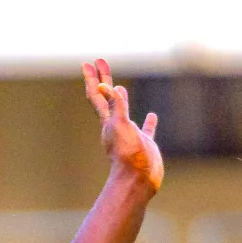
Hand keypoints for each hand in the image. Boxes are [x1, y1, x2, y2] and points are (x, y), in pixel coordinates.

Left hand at [83, 59, 162, 193]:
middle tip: (100, 62)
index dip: (93, 78)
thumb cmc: (128, 154)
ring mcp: (130, 134)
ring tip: (121, 88)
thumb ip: (115, 106)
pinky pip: (146, 129)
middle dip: (103, 79)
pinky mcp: (144, 144)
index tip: (89, 63)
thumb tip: (106, 86)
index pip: (97, 96)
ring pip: (124, 112)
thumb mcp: (120, 126)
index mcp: (108, 121)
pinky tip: (152, 116)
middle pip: (107, 98)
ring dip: (121, 98)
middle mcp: (116, 126)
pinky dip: (148, 121)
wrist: (139, 180)